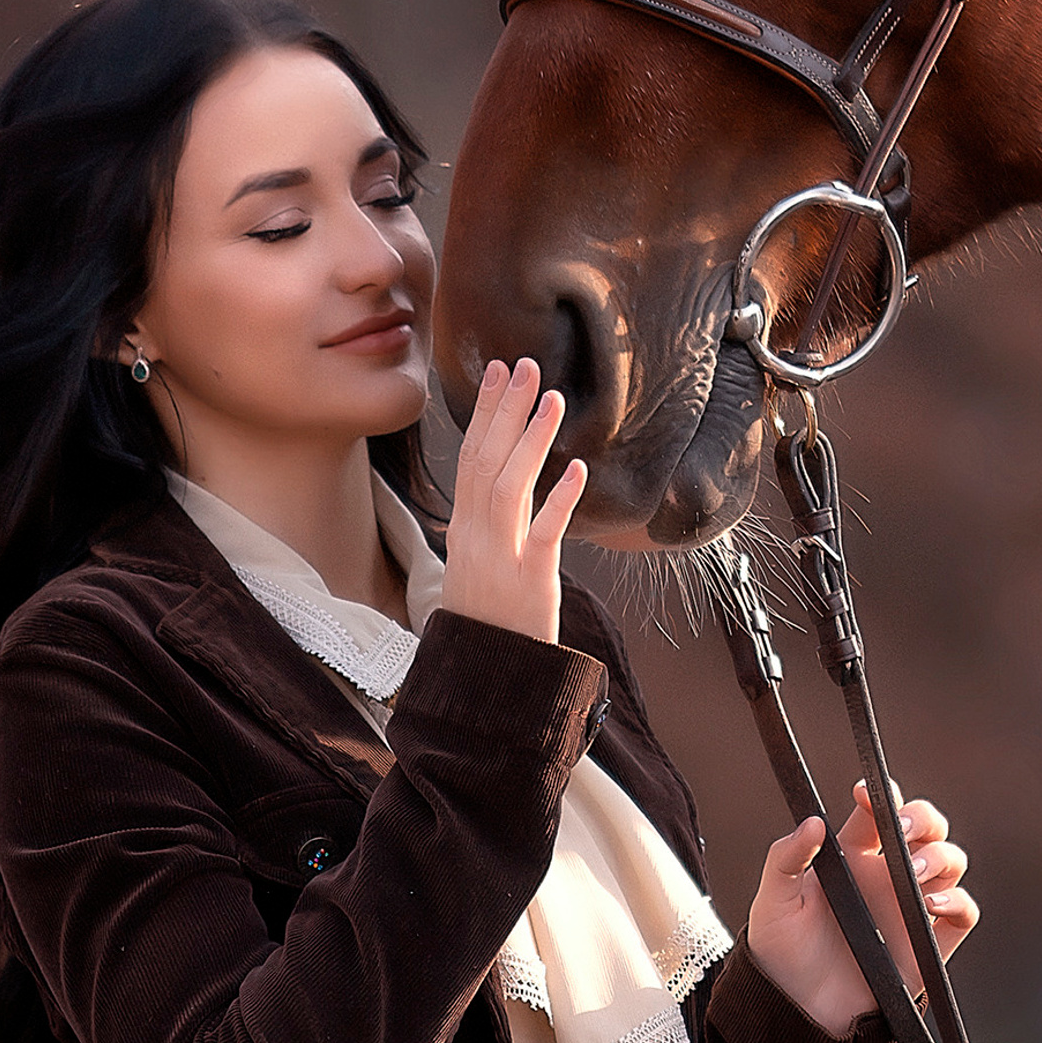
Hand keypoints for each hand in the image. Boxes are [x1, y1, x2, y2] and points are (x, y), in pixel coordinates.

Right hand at [440, 358, 586, 643]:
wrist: (486, 678)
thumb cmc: (490, 620)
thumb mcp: (479, 565)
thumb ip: (489, 525)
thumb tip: (502, 482)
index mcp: (464, 530)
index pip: (470, 458)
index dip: (484, 414)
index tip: (498, 374)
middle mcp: (475, 538)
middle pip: (486, 461)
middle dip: (505, 410)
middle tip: (525, 365)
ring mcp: (499, 560)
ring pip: (509, 488)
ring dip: (531, 440)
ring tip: (553, 399)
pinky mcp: (529, 583)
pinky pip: (544, 535)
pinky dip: (559, 500)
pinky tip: (577, 469)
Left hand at [745, 781, 978, 1037]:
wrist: (797, 1012)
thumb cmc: (781, 952)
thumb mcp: (772, 900)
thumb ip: (785, 857)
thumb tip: (812, 822)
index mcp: (852, 856)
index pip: (878, 812)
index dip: (881, 795)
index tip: (865, 794)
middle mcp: (886, 876)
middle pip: (927, 827)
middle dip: (923, 818)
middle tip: (902, 829)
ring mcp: (910, 908)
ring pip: (950, 862)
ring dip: (940, 856)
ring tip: (912, 872)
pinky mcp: (927, 945)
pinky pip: (963, 913)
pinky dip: (957, 901)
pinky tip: (930, 904)